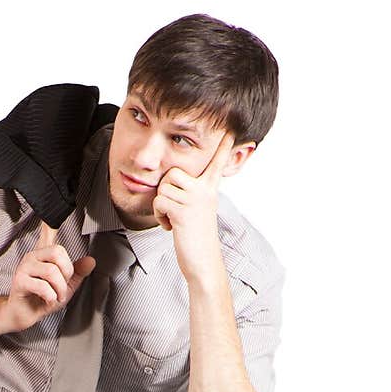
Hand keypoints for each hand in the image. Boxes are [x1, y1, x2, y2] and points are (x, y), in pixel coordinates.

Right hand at [1, 220, 95, 332]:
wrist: (25, 315)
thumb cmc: (43, 299)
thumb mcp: (66, 287)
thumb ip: (77, 274)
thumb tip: (91, 260)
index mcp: (45, 255)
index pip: (48, 232)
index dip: (51, 223)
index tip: (51, 215)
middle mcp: (33, 256)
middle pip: (58, 252)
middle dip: (67, 273)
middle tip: (62, 287)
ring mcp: (24, 267)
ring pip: (52, 271)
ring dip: (59, 289)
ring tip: (56, 297)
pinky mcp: (19, 281)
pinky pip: (42, 285)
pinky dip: (50, 297)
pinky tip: (47, 300)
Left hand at [151, 130, 234, 283]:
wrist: (202, 262)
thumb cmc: (196, 237)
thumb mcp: (198, 210)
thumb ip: (192, 193)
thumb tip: (176, 180)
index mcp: (210, 189)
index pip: (216, 162)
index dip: (223, 146)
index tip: (230, 129)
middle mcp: (205, 191)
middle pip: (173, 172)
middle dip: (166, 190)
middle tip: (174, 208)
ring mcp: (195, 200)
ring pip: (163, 188)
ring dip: (161, 206)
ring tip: (173, 219)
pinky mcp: (183, 211)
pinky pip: (159, 202)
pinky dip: (159, 216)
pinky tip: (171, 227)